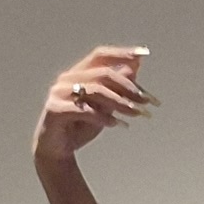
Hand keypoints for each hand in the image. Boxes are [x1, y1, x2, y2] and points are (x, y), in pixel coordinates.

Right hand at [34, 46, 154, 169]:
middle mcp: (67, 79)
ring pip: (96, 90)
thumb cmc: (82, 126)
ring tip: (137, 114)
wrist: (58, 150)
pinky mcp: (55, 110)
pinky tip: (117, 125)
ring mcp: (59, 93)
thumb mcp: (105, 107)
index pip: (100, 55)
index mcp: (78, 73)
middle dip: (129, 87)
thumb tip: (134, 68)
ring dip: (120, 102)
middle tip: (148, 101)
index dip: (122, 53)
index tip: (144, 53)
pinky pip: (84, 110)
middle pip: (103, 73)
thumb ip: (116, 89)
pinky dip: (103, 117)